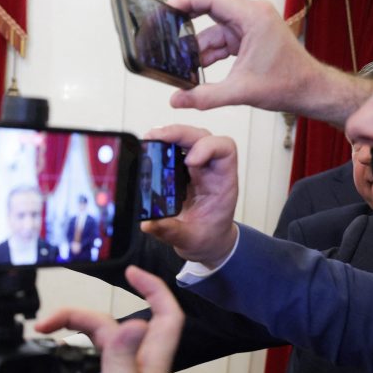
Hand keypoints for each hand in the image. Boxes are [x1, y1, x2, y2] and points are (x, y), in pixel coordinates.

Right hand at [36, 267, 200, 372]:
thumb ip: (121, 359)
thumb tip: (132, 319)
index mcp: (150, 368)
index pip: (165, 316)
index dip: (153, 288)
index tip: (129, 271)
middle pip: (121, 328)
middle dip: (87, 315)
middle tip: (52, 320)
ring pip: (106, 349)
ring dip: (81, 334)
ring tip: (50, 333)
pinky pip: (94, 370)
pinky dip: (75, 359)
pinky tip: (58, 363)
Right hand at [139, 125, 238, 267]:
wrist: (207, 240)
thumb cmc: (206, 236)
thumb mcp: (189, 239)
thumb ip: (170, 231)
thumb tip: (148, 223)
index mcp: (222, 182)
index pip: (225, 149)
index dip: (207, 147)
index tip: (189, 161)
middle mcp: (211, 169)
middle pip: (202, 136)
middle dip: (180, 132)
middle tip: (155, 137)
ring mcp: (197, 167)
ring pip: (189, 137)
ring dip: (170, 134)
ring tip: (149, 139)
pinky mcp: (183, 169)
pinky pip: (176, 147)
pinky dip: (163, 143)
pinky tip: (148, 147)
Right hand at [166, 0, 318, 111]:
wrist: (309, 91)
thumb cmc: (289, 83)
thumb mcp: (241, 91)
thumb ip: (205, 96)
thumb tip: (177, 100)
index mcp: (253, 17)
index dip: (186, 2)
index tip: (167, 9)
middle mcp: (252, 17)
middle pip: (210, 12)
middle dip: (186, 25)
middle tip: (164, 34)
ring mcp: (250, 27)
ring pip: (213, 31)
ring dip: (198, 49)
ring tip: (180, 66)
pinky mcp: (249, 39)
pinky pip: (222, 41)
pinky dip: (208, 55)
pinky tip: (196, 70)